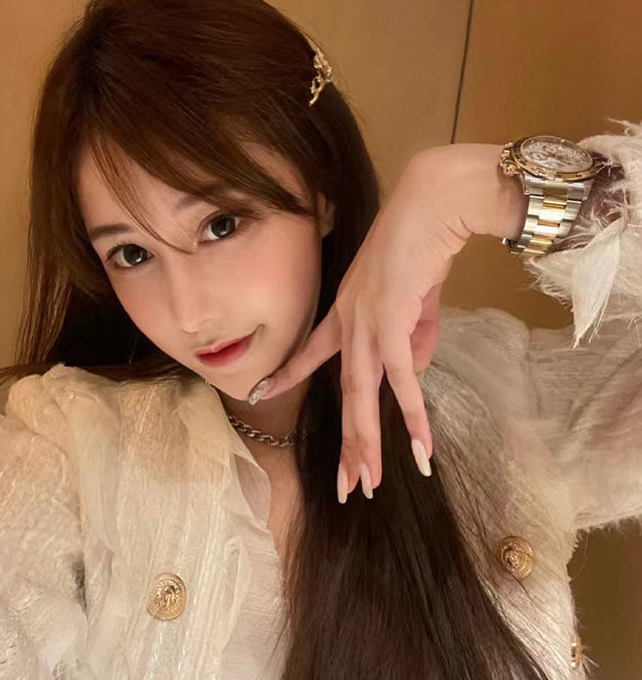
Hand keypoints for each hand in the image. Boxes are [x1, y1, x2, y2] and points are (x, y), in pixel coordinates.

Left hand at [247, 144, 522, 500]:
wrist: (432, 206)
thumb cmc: (419, 247)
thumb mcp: (415, 303)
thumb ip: (414, 339)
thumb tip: (415, 374)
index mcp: (345, 313)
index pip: (309, 350)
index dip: (286, 372)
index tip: (259, 390)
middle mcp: (348, 323)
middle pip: (342, 392)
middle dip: (345, 443)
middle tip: (345, 485)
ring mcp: (365, 325)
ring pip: (362, 395)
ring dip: (368, 444)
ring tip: (370, 484)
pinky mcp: (390, 323)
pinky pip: (400, 379)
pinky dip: (411, 414)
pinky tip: (419, 448)